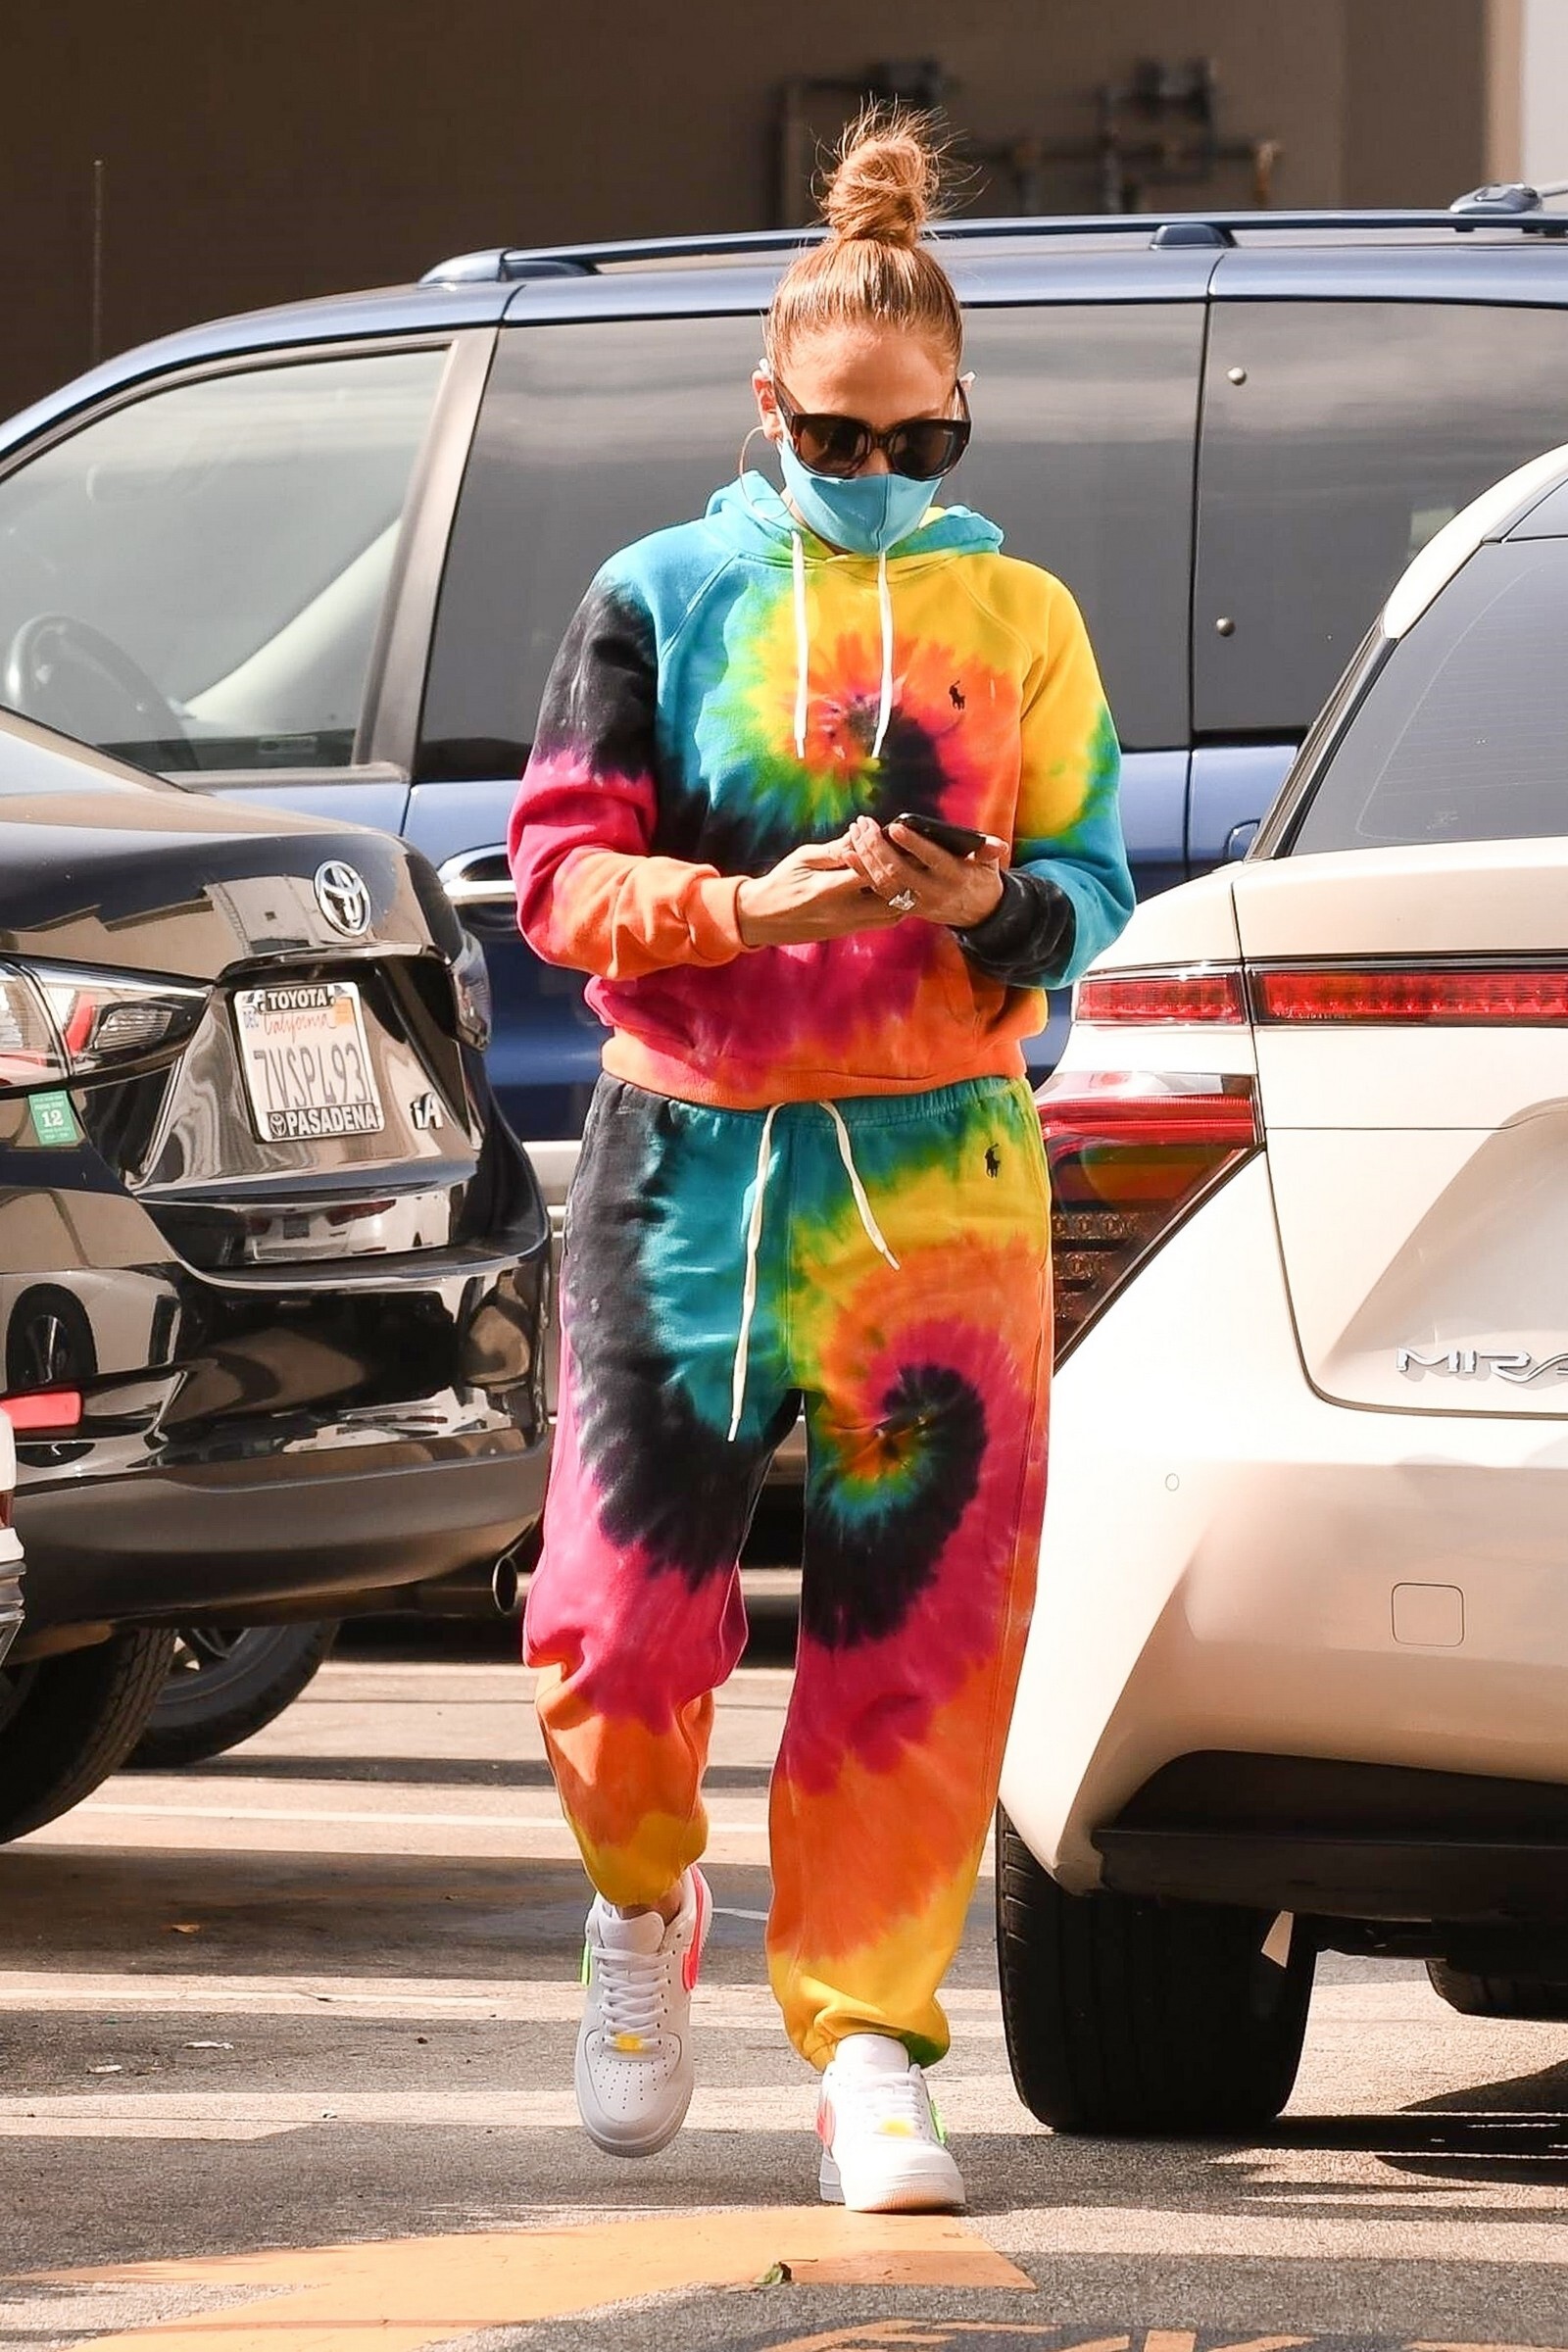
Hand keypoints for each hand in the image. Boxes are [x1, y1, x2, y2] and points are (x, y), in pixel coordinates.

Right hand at [735, 837, 909, 947]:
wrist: (762, 918)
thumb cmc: (781, 882)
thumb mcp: (803, 858)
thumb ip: (834, 849)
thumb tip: (860, 834)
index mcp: (827, 890)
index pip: (868, 870)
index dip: (880, 850)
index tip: (882, 832)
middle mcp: (842, 912)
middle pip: (890, 897)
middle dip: (899, 872)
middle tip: (904, 852)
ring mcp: (847, 926)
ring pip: (892, 914)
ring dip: (901, 892)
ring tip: (899, 869)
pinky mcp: (847, 932)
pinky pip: (881, 921)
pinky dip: (892, 904)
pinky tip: (890, 885)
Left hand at [845, 816, 1005, 928]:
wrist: (978, 914)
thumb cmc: (981, 879)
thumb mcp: (990, 865)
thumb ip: (989, 851)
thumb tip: (998, 846)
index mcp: (954, 877)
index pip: (931, 860)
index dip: (913, 845)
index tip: (896, 827)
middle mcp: (932, 893)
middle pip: (898, 872)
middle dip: (878, 848)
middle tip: (864, 825)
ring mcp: (916, 903)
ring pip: (884, 882)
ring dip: (865, 857)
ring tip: (855, 832)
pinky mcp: (905, 908)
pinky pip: (878, 891)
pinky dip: (862, 872)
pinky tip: (849, 854)